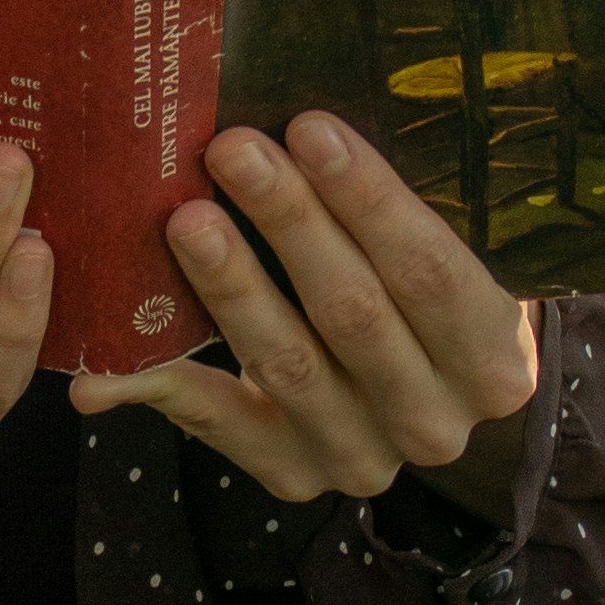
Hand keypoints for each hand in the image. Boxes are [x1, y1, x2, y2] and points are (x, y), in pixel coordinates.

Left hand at [69, 108, 539, 509]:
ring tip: (184, 219)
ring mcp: (363, 459)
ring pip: (287, 365)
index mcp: (496, 363)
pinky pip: (222, 426)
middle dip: (288, 222)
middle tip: (230, 149)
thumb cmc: (429, 294)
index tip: (308, 127)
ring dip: (230, 288)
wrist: (426, 392)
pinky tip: (108, 361)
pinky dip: (165, 384)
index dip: (369, 199)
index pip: (431, 272)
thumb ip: (405, 213)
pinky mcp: (295, 477)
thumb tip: (312, 132)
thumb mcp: (452, 256)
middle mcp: (436, 424)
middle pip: (353, 313)